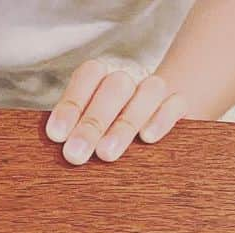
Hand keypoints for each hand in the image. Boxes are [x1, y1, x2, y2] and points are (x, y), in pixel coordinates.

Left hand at [46, 60, 186, 164]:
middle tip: (75, 155)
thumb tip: (59, 154)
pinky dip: (162, 119)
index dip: (71, 103)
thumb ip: (69, 134)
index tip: (56, 135)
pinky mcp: (177, 104)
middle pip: (115, 87)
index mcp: (99, 77)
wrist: (145, 124)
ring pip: (148, 92)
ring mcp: (153, 89)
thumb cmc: (99, 133)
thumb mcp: (80, 129)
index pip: (88, 76)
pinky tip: (148, 138)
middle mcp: (127, 78)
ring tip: (105, 154)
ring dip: (125, 124)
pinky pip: (175, 104)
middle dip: (93, 123)